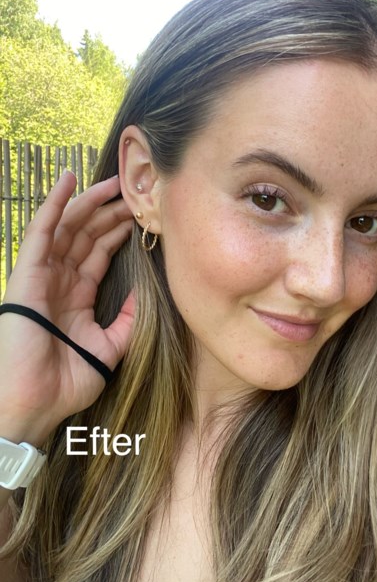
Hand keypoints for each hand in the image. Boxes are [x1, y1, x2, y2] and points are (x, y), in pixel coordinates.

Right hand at [0, 171, 134, 444]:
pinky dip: (54, 204)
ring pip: (68, 227)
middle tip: (134, 192)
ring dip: (90, 202)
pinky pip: (41, 231)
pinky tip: (69, 179)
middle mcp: (59, 281)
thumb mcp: (110, 348)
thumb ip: (127, 320)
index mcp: (76, 297)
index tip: (141, 216)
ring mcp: (43, 275)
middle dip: (110, 212)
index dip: (118, 233)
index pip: (98, 254)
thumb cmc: (65, 382)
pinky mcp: (28, 272)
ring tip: (115, 182)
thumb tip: (144, 293)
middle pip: (86, 236)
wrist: (34, 402)